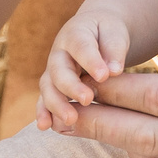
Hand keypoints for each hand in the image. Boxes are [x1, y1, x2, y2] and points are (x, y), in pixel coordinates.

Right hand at [37, 11, 131, 132]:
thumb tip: (114, 71)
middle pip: (60, 70)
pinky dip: (43, 112)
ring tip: (70, 119)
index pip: (81, 47)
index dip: (91, 61)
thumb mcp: (115, 32)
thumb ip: (114, 49)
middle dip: (71, 86)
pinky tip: (45, 126)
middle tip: (87, 99)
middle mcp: (59, 52)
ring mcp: (53, 70)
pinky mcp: (52, 86)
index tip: (103, 76)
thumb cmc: (107, 32)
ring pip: (48, 87)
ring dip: (56, 104)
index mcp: (75, 34)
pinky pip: (44, 99)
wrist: (94, 31)